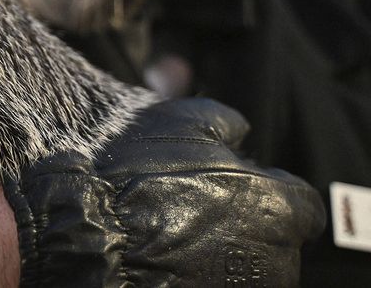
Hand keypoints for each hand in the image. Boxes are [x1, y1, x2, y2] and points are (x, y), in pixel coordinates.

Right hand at [3, 98, 324, 284]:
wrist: (88, 235)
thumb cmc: (137, 177)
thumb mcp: (181, 121)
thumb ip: (225, 122)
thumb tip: (238, 131)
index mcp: (278, 209)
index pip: (304, 205)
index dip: (269, 191)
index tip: (239, 185)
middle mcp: (274, 258)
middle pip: (276, 239)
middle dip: (246, 223)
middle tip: (198, 206)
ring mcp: (241, 287)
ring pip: (248, 267)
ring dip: (225, 250)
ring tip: (177, 234)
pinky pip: (216, 283)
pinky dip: (198, 271)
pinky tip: (166, 255)